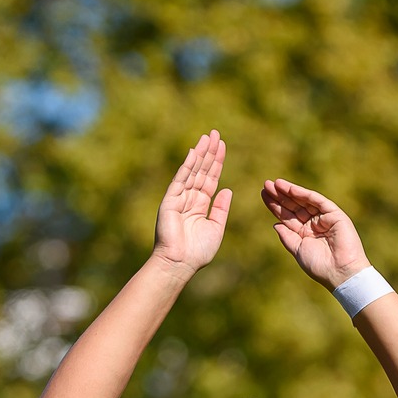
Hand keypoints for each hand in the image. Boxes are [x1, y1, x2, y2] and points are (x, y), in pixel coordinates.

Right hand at [152, 131, 232, 274]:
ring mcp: (179, 198)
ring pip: (192, 171)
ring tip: (208, 136)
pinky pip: (180, 178)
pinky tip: (195, 151)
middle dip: (209, 152)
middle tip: (216, 133)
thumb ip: (221, 208)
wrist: (179, 264)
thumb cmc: (197, 252)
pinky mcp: (170, 200)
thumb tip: (227, 189)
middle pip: (202, 170)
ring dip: (200, 153)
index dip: (217, 162)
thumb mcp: (216, 228)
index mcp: (200, 205)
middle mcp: (189, 198)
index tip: (222, 146)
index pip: (210, 178)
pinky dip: (188, 165)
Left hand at [260, 178, 369, 289]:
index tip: (263, 195)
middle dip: (280, 196)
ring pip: (304, 201)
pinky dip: (304, 194)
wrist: (339, 272)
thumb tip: (275, 224)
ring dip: (290, 191)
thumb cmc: (319, 266)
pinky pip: (318, 201)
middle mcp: (314, 224)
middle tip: (266, 185)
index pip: (288, 216)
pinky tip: (290, 189)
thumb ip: (287, 236)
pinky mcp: (335, 214)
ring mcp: (325, 218)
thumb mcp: (297, 249)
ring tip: (275, 184)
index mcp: (305, 234)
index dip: (276, 206)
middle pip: (294, 206)